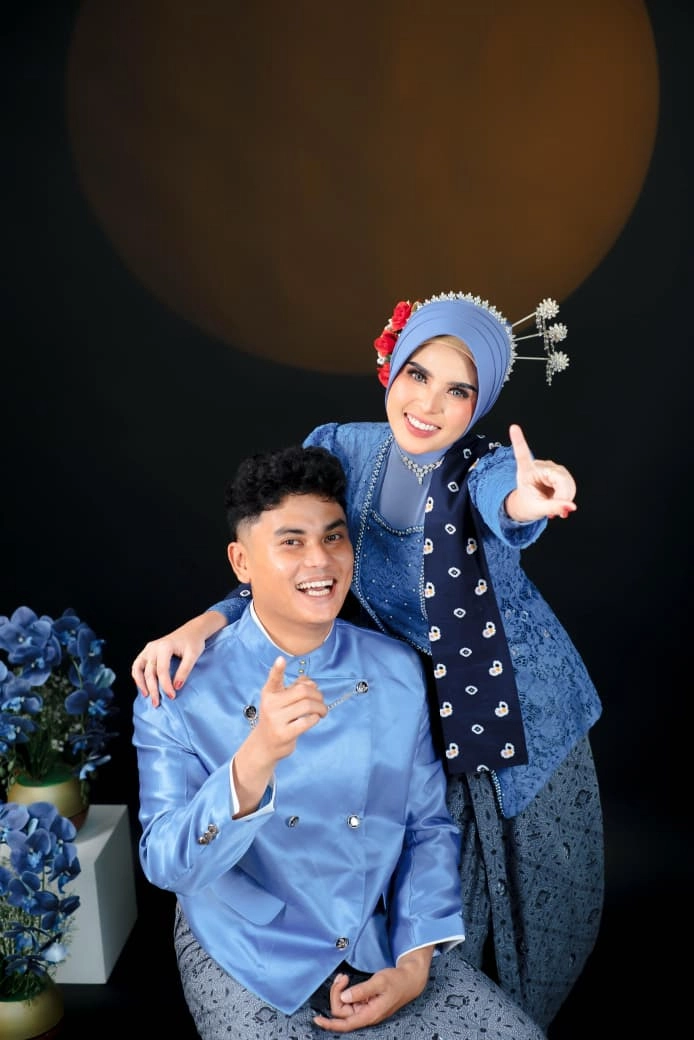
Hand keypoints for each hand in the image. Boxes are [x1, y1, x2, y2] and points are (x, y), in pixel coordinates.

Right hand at [131, 612, 225, 705]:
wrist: (192, 631)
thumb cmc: (193, 642)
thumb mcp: (193, 655)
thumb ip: (184, 671)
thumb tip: (177, 687)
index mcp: (164, 646)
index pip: (162, 670)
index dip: (165, 685)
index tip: (172, 696)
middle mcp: (153, 647)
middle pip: (150, 672)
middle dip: (153, 689)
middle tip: (157, 703)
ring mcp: (149, 649)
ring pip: (139, 669)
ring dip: (141, 684)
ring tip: (147, 696)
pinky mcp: (147, 651)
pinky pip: (138, 665)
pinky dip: (138, 676)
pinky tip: (143, 686)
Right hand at [232, 656, 327, 815]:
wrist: (265, 744)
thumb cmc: (277, 718)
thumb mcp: (280, 701)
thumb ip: (294, 688)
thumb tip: (310, 681)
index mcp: (270, 693)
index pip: (273, 679)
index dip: (277, 669)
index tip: (281, 660)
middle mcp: (270, 705)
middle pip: (302, 691)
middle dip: (317, 694)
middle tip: (321, 701)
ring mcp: (276, 720)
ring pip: (307, 706)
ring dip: (321, 707)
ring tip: (323, 711)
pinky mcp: (284, 733)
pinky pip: (307, 721)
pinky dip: (316, 718)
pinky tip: (315, 719)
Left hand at [312, 952, 430, 1032]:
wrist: (409, 979)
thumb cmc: (397, 981)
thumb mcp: (379, 982)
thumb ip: (361, 990)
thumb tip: (344, 997)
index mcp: (370, 1014)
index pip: (345, 1024)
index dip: (330, 1024)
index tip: (317, 1019)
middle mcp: (366, 1015)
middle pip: (341, 1011)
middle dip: (337, 993)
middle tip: (342, 977)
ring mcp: (365, 1009)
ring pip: (344, 1005)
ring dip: (340, 991)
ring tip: (344, 977)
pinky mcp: (366, 1003)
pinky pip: (349, 1001)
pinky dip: (345, 990)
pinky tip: (347, 981)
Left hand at [504, 423, 576, 522]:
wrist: (529, 505)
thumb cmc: (528, 504)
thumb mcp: (537, 509)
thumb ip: (553, 508)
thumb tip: (571, 507)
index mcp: (525, 471)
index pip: (522, 454)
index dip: (519, 440)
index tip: (513, 427)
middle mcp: (539, 466)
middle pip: (559, 478)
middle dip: (562, 496)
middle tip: (557, 511)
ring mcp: (551, 468)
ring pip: (568, 482)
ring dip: (566, 497)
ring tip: (555, 505)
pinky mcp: (559, 472)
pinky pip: (571, 484)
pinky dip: (569, 496)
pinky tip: (561, 501)